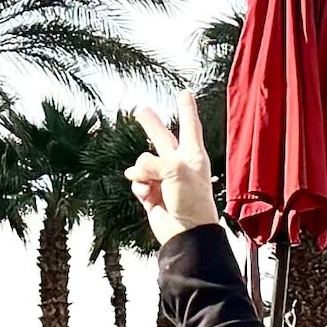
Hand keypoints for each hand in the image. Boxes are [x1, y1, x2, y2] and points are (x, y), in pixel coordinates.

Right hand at [127, 98, 219, 237]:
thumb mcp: (174, 170)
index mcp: (192, 155)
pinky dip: (140, 187)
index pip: (189, 125)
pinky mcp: (152, 194)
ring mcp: (164, 179)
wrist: (186, 233)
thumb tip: (134, 172)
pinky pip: (138, 182)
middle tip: (140, 110)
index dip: (187, 108)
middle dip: (151, 125)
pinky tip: (148, 196)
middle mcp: (179, 164)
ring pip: (143, 164)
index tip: (185, 93)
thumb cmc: (191, 201)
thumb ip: (152, 162)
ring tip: (150, 185)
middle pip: (162, 137)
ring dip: (142, 173)